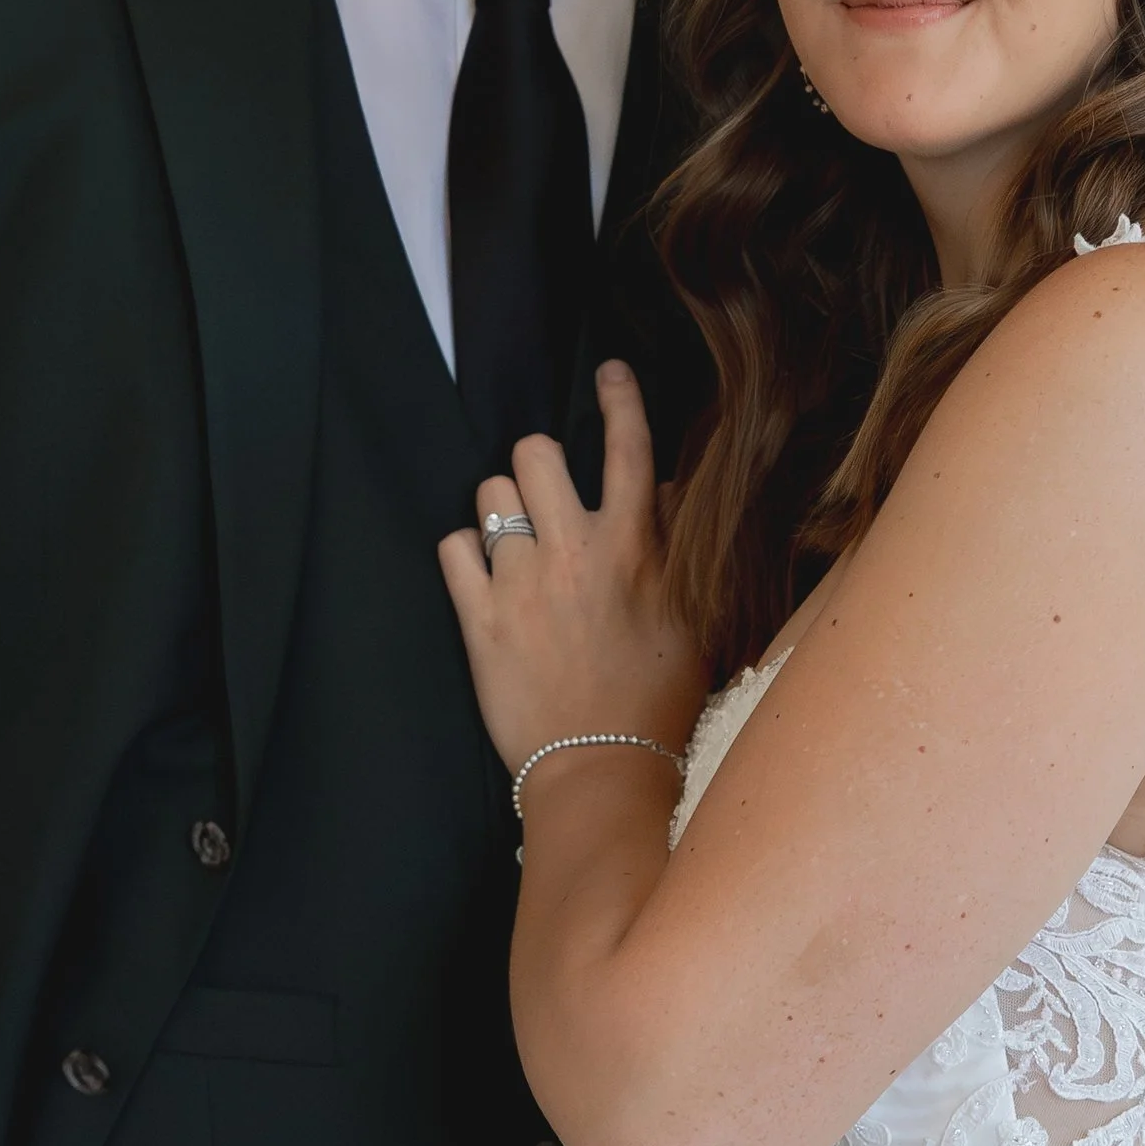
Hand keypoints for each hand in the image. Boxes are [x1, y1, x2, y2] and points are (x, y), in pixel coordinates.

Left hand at [438, 360, 706, 778]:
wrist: (603, 770)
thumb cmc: (658, 702)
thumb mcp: (692, 619)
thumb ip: (676, 548)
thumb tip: (663, 494)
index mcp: (635, 549)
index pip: (629, 447)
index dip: (619, 398)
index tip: (610, 374)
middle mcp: (575, 552)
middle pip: (536, 451)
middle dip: (537, 463)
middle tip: (544, 494)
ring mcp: (521, 584)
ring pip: (491, 495)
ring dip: (501, 508)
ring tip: (513, 542)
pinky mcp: (478, 620)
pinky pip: (452, 548)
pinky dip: (463, 555)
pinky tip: (481, 577)